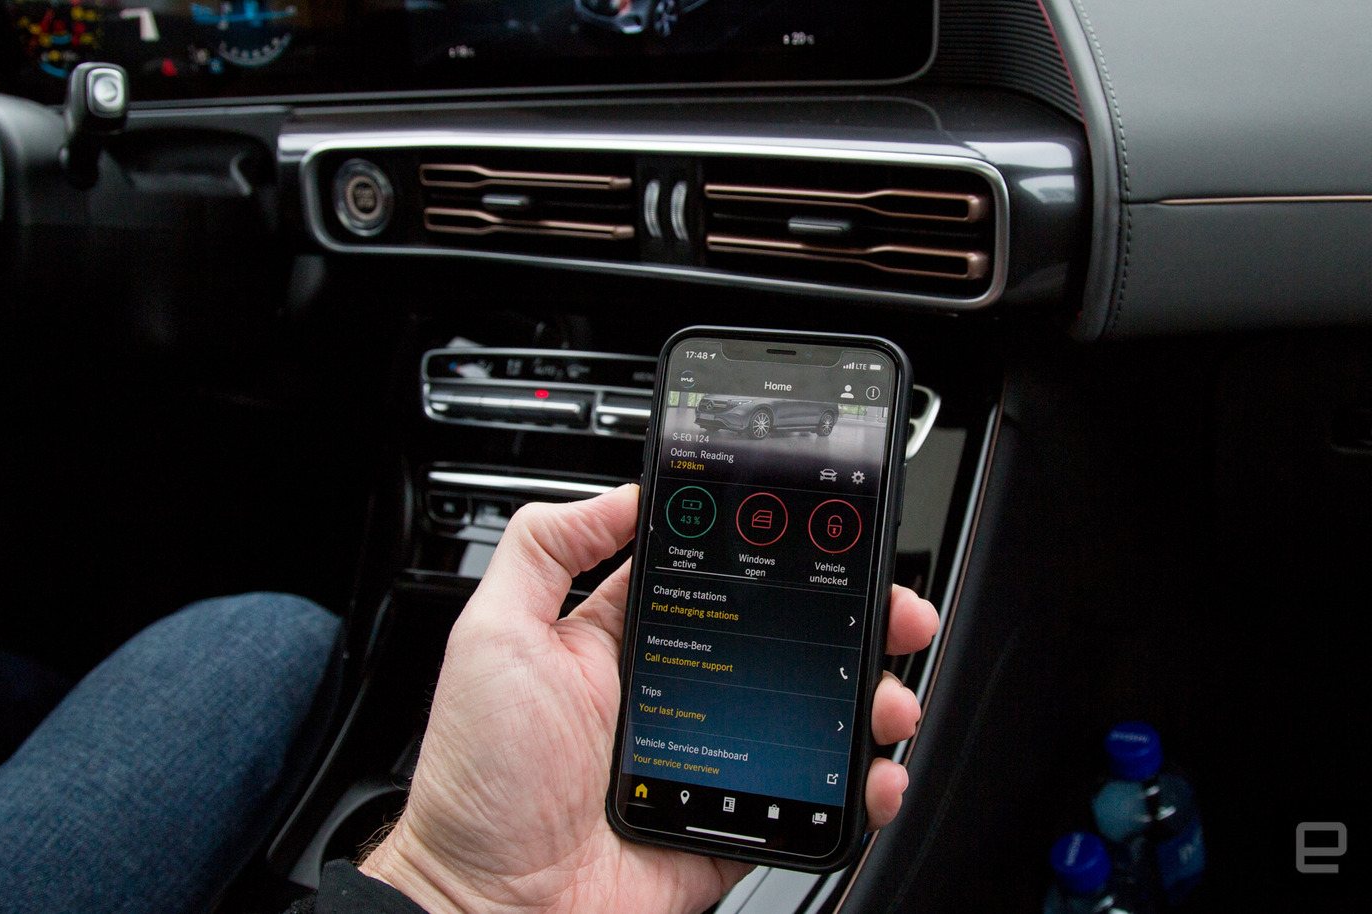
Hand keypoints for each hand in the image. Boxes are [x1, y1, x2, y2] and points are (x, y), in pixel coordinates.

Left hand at [359, 485, 937, 913]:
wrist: (485, 900)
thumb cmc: (479, 776)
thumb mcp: (495, 635)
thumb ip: (547, 550)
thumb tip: (622, 491)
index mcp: (626, 642)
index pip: (721, 578)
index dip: (777, 557)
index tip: (827, 539)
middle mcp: (678, 693)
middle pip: (787, 642)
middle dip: (853, 622)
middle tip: (893, 614)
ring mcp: (713, 759)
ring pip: (814, 717)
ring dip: (870, 700)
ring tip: (887, 700)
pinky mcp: (733, 822)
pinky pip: (812, 802)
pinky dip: (860, 789)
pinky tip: (874, 775)